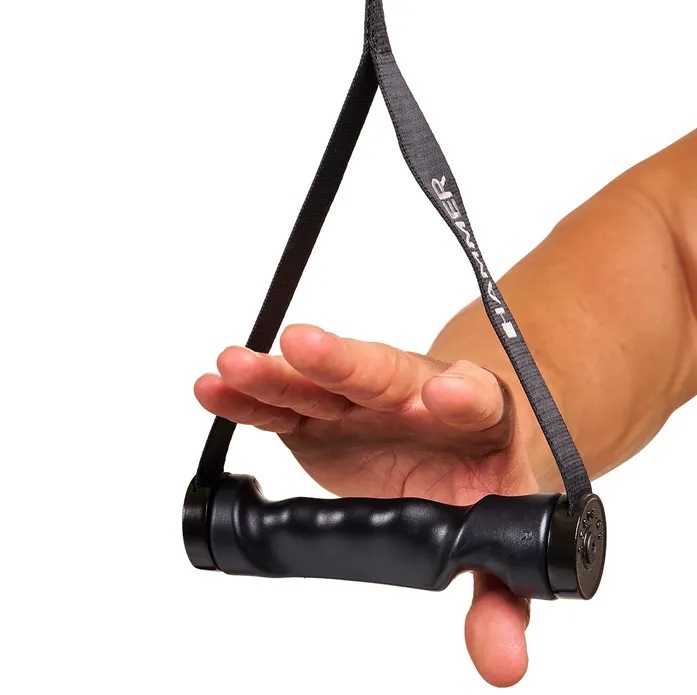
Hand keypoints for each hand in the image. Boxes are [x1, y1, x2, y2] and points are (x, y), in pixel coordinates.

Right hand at [195, 323, 539, 686]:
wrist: (463, 444)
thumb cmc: (487, 478)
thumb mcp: (500, 536)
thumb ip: (500, 598)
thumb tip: (500, 663)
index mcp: (476, 419)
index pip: (476, 400)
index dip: (463, 396)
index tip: (447, 395)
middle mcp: (414, 396)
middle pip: (382, 373)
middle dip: (343, 362)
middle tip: (304, 347)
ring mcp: (363, 403)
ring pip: (320, 383)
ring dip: (277, 375)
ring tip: (234, 367)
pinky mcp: (324, 418)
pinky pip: (286, 406)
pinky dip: (252, 399)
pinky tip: (216, 388)